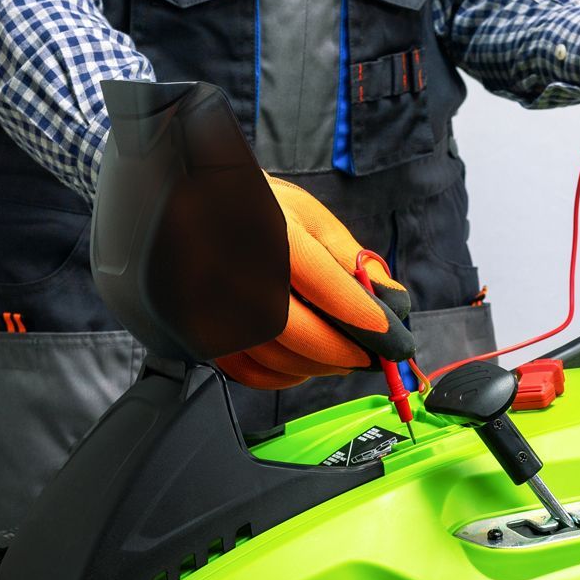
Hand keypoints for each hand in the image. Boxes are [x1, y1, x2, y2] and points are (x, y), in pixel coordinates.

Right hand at [215, 176, 415, 389]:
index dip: (362, 317)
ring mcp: (206, 302)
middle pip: (296, 330)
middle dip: (343, 350)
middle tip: (374, 357)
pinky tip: (304, 363)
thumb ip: (350, 259)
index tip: (392, 337)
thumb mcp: (306, 215)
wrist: (187, 203)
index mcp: (265, 232)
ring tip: (345, 357)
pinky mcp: (196, 328)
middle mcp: (229, 267)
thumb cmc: (254, 205)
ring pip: (272, 355)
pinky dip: (283, 375)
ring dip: (319, 365)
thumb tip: (392, 301)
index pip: (322, 284)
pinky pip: (245, 370)